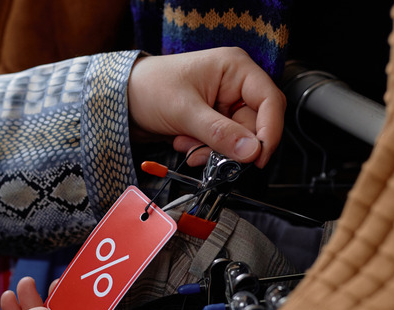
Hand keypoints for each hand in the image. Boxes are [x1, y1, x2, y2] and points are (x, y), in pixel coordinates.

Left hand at [127, 47, 285, 167]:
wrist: (122, 99)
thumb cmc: (149, 88)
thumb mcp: (184, 110)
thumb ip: (219, 133)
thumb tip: (250, 151)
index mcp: (236, 68)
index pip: (270, 101)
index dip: (268, 132)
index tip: (258, 158)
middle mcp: (235, 85)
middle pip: (254, 126)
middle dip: (229, 146)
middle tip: (205, 155)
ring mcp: (224, 105)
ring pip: (237, 140)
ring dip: (211, 150)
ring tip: (184, 142)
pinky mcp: (213, 122)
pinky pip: (221, 144)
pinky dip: (203, 150)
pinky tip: (183, 142)